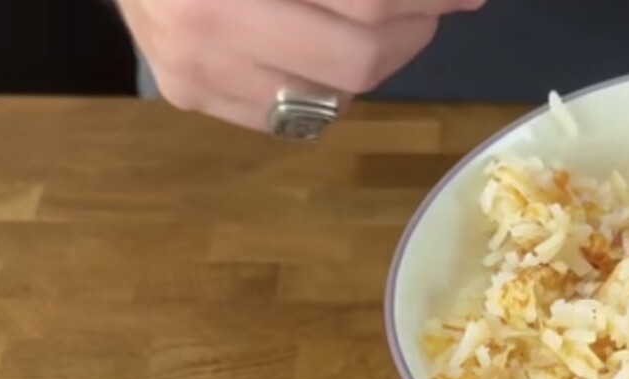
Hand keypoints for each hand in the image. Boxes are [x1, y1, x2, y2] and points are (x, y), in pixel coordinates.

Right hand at [122, 0, 482, 131]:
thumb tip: (420, 0)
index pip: (366, 2)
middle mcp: (209, 20)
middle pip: (357, 58)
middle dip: (416, 31)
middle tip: (441, 6)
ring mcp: (194, 68)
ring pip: (331, 97)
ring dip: (379, 62)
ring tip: (393, 25)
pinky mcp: (187, 95)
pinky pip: (290, 117)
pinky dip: (326, 85)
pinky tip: (329, 48)